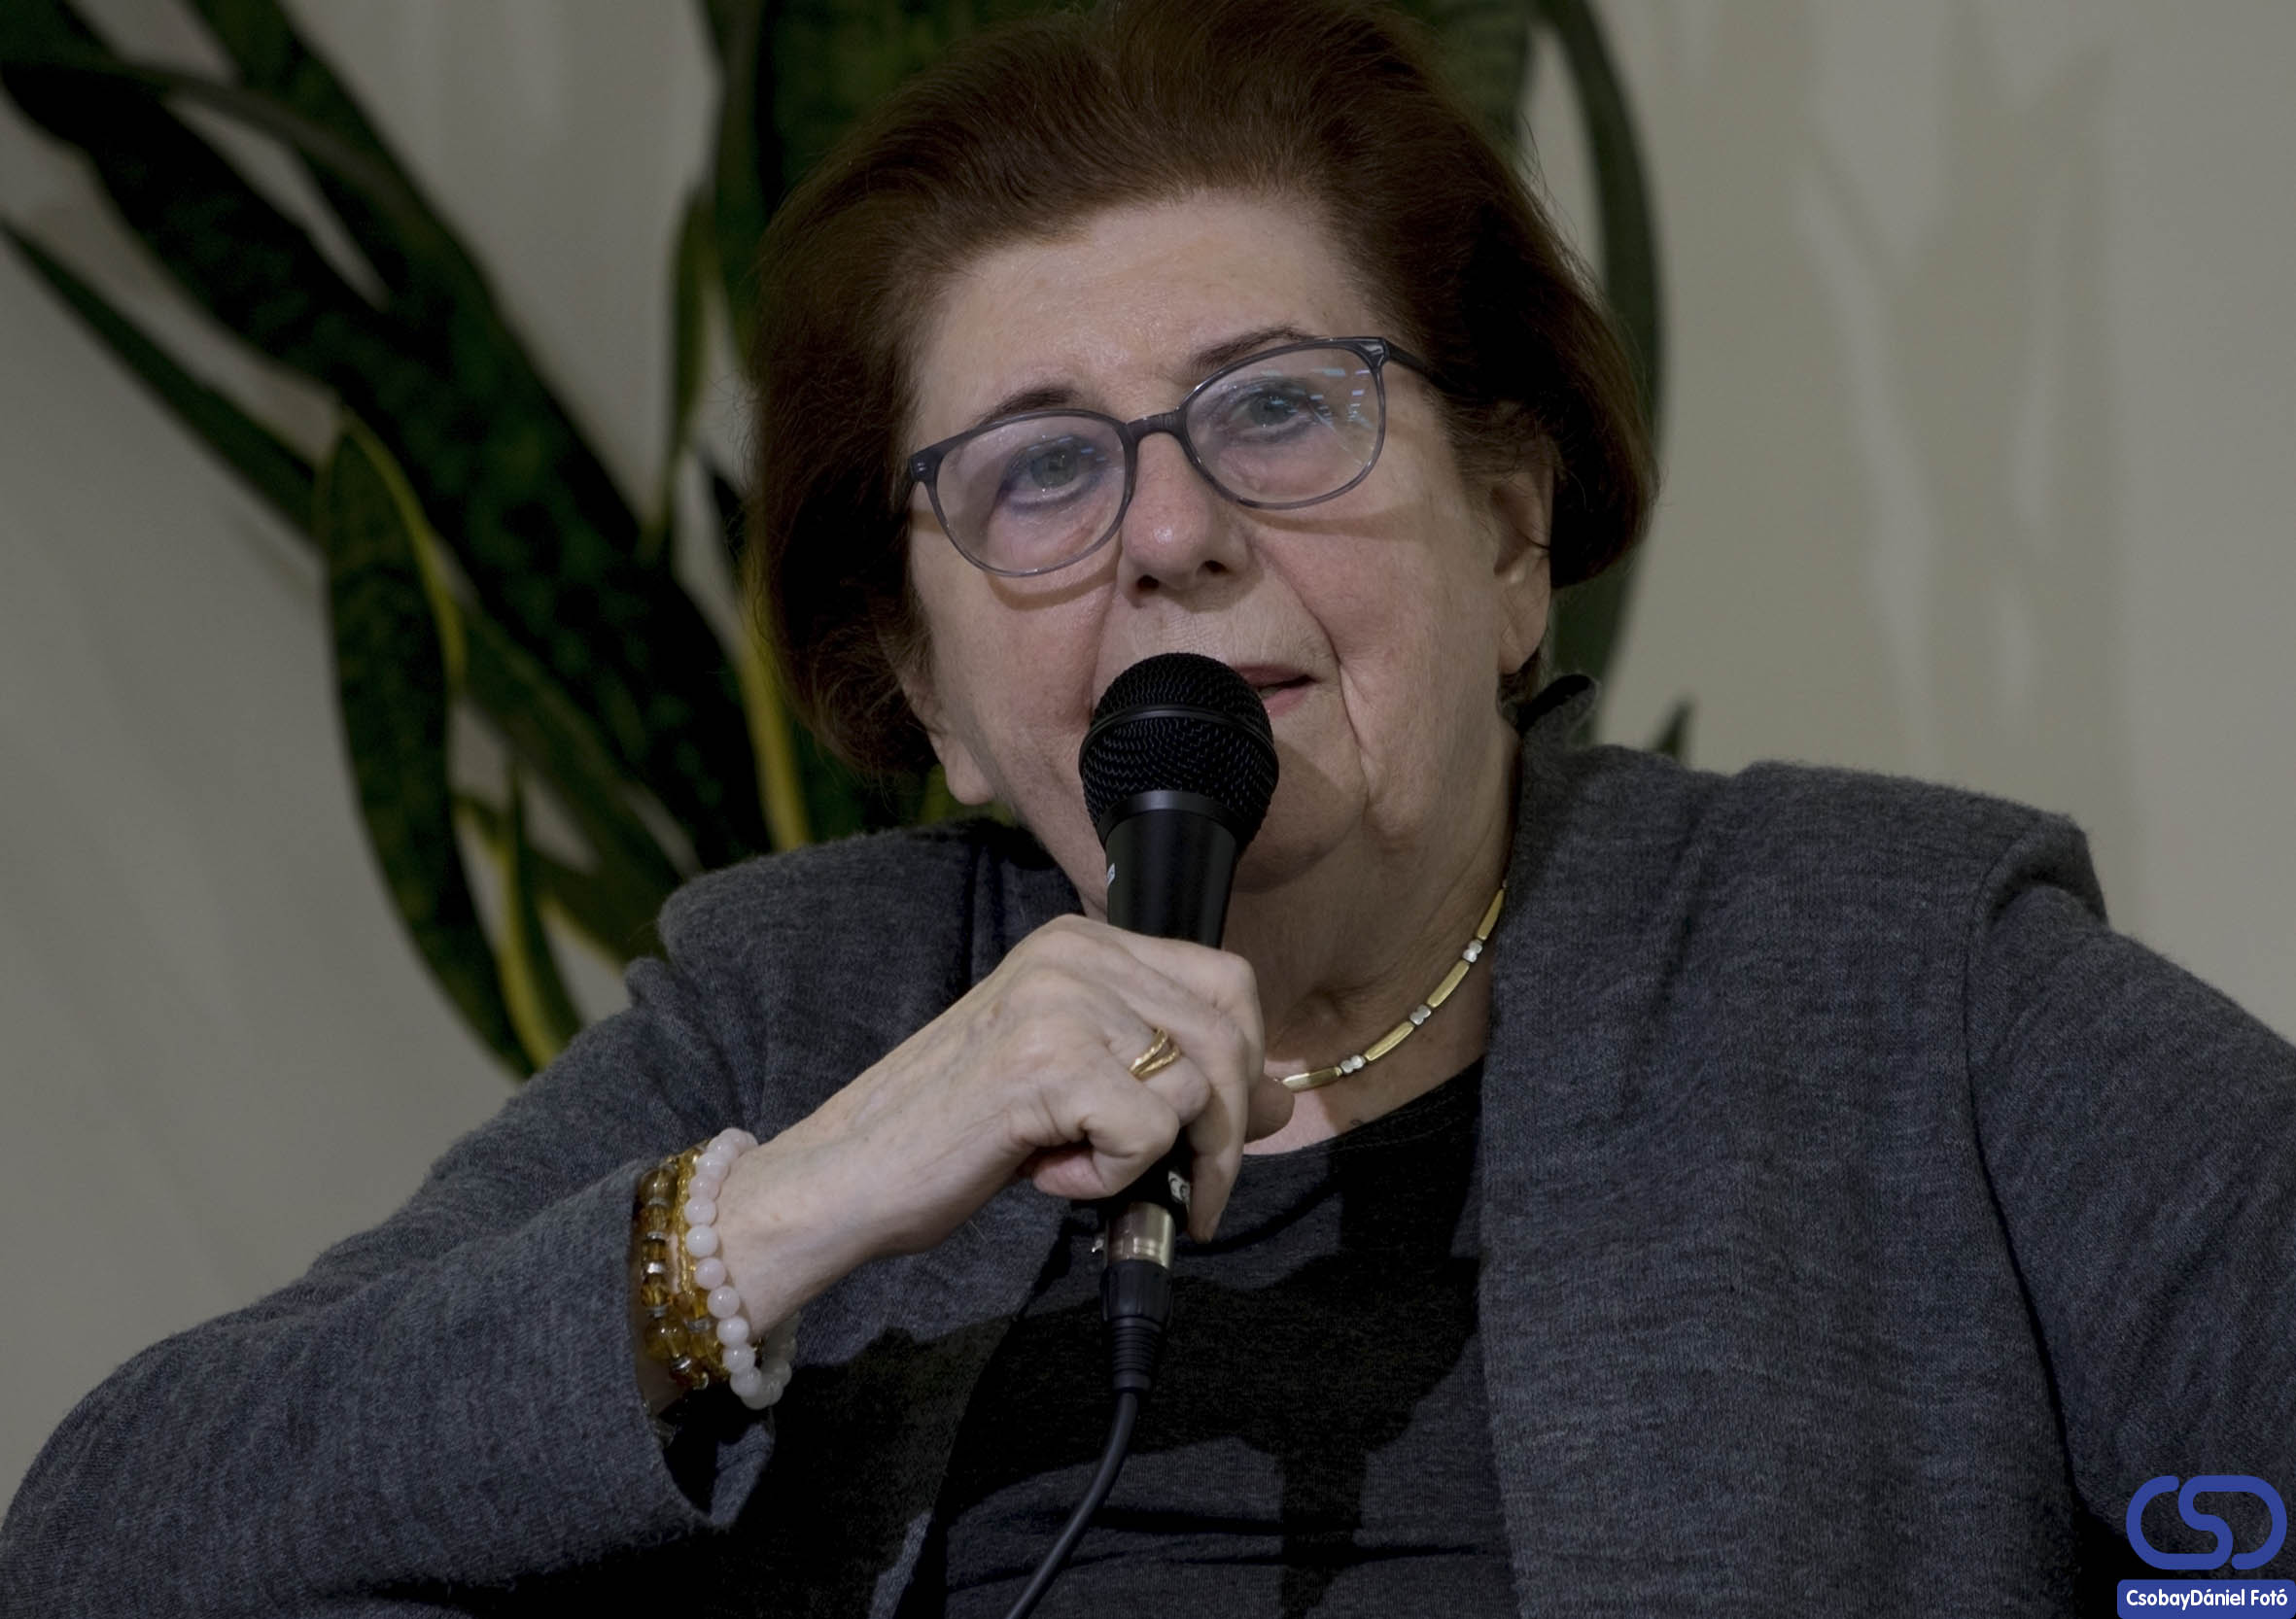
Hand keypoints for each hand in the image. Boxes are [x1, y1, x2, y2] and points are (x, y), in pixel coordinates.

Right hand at [708, 915, 1290, 1325]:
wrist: (848, 1172)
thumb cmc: (957, 1132)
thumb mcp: (1076, 1084)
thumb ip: (1166, 1073)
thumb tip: (1284, 1105)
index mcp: (1081, 942)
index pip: (1228, 980)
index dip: (1249, 1065)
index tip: (1222, 1138)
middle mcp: (1073, 954)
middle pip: (1229, 1034)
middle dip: (1228, 1133)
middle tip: (1189, 1196)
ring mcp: (1059, 1001)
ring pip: (1197, 1088)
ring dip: (1162, 1160)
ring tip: (1086, 1174)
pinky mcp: (1045, 1062)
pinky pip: (1147, 1132)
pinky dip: (1109, 1178)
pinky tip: (1044, 1172)